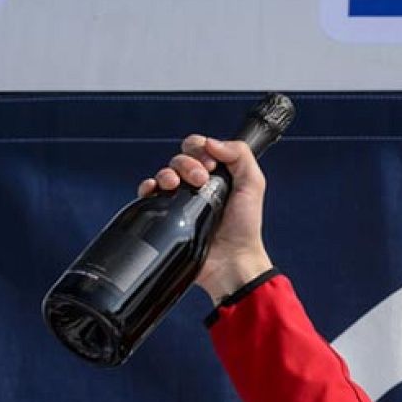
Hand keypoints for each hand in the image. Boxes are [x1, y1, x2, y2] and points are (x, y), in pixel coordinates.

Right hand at [140, 134, 271, 301]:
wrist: (230, 260)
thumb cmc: (244, 227)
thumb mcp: (253, 185)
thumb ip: (240, 156)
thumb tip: (211, 142)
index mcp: (217, 175)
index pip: (199, 147)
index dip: (200, 149)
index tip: (211, 165)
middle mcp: (198, 185)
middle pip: (180, 158)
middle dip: (187, 163)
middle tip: (201, 179)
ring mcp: (181, 200)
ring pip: (164, 173)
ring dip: (168, 172)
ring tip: (178, 185)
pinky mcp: (167, 215)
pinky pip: (149, 193)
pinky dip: (148, 186)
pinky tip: (155, 189)